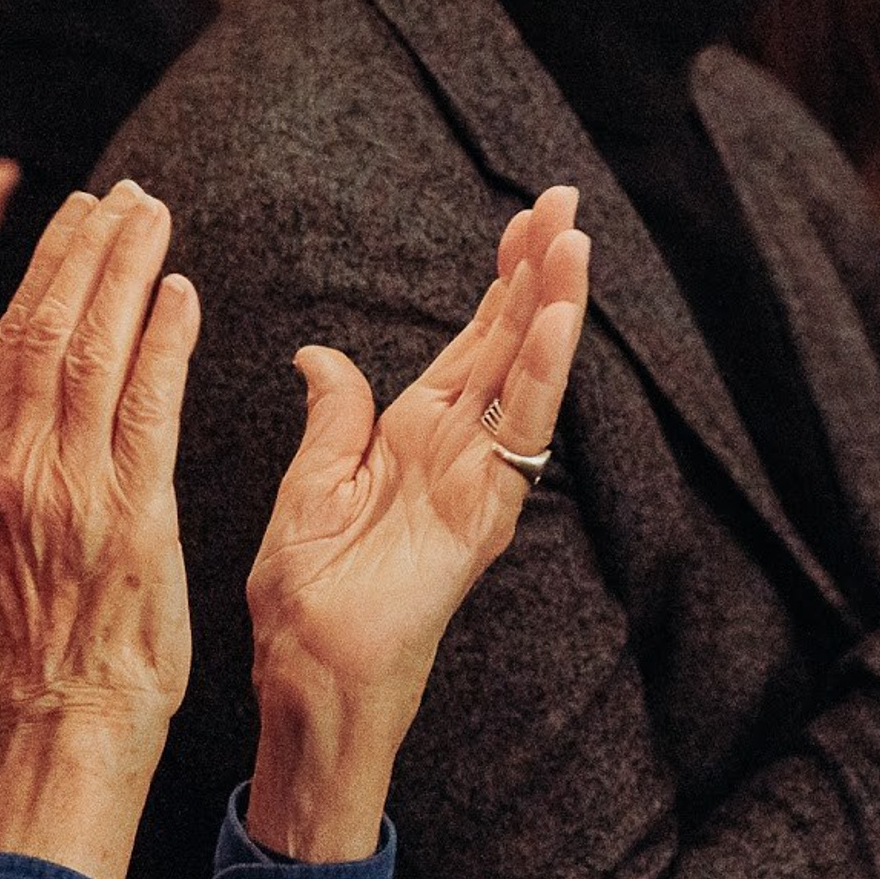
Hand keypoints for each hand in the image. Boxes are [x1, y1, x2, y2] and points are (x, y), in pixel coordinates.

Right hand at [0, 182, 196, 878]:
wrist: (65, 722)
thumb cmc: (51, 644)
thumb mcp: (11, 544)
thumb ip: (26, 474)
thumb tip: (39, 417)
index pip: (14, 342)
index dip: (50, 271)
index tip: (82, 219)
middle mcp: (15, 466)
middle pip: (46, 326)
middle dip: (88, 250)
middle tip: (126, 195)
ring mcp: (66, 488)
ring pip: (89, 349)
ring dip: (126, 272)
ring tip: (154, 217)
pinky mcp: (126, 512)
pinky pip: (144, 405)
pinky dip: (162, 341)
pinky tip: (181, 294)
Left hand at [244, 184, 589, 861]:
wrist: (311, 678)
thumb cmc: (306, 601)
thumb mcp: (306, 489)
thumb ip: (333, 420)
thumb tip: (320, 355)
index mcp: (413, 437)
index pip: (472, 341)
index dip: (500, 280)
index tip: (524, 218)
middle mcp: (457, 452)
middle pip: (510, 344)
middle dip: (540, 272)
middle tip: (566, 200)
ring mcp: (477, 484)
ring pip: (526, 378)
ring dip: (553, 309)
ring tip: (574, 242)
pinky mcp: (483, 517)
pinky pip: (518, 436)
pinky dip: (541, 376)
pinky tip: (558, 322)